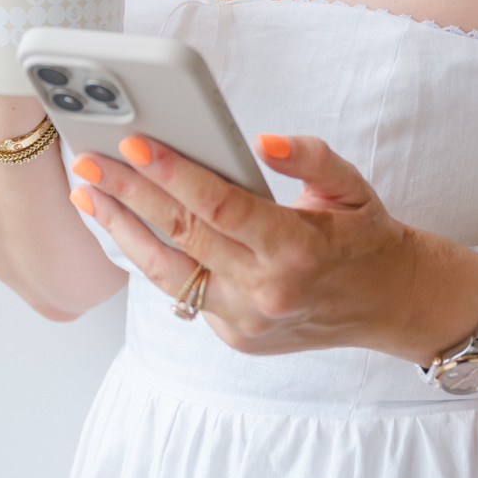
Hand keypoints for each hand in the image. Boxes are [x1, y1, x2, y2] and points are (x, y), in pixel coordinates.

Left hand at [67, 132, 477, 360]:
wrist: (389, 304)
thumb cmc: (365, 235)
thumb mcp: (351, 184)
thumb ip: (310, 155)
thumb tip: (263, 140)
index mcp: (296, 247)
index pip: (219, 207)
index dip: (173, 174)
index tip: (136, 143)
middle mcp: (267, 291)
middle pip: (181, 236)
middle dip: (128, 194)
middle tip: (88, 161)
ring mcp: (246, 321)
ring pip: (167, 273)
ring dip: (122, 231)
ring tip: (88, 195)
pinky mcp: (235, 337)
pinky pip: (183, 292)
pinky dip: (152, 258)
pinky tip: (126, 226)